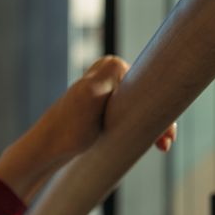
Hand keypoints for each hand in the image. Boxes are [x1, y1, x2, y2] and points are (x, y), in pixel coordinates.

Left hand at [38, 54, 176, 160]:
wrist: (46, 150)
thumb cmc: (67, 129)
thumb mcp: (91, 98)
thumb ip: (110, 78)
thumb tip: (122, 64)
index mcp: (111, 66)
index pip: (149, 84)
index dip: (163, 109)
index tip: (168, 134)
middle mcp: (111, 73)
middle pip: (148, 96)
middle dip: (162, 120)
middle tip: (166, 144)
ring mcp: (109, 91)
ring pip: (142, 108)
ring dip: (155, 127)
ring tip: (163, 146)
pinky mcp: (106, 108)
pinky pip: (133, 116)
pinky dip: (144, 129)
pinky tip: (154, 141)